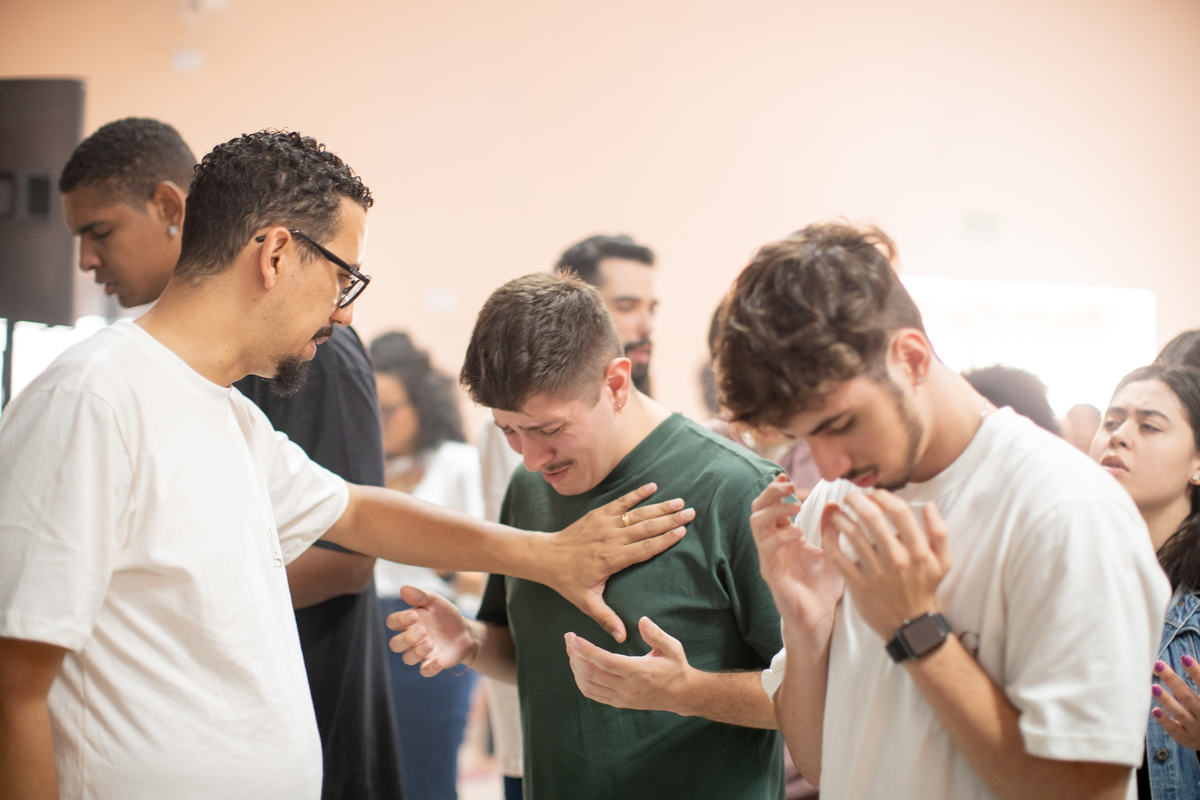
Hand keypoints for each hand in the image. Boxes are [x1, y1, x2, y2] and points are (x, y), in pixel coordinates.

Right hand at [386, 585, 476, 676]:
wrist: (465, 631)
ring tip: (430, 643)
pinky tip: (439, 660)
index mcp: (408, 622)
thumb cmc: (445, 615)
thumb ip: (420, 596)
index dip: (399, 620)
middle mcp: (411, 639)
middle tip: (423, 631)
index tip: (414, 615)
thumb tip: (403, 589)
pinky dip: (430, 668)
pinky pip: (425, 672)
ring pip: (407, 659)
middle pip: (395, 644)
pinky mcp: (433, 664)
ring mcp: (421, 653)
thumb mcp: (435, 601)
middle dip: (406, 639)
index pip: (392, 622)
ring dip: (417, 652)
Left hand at [544, 483, 693, 642]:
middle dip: (670, 519)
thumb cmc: (567, 581)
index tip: (682, 532)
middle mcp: (611, 538)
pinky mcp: (599, 514)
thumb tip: (623, 639)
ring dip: (660, 506)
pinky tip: (652, 486)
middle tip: (691, 513)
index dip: (664, 539)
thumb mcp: (586, 602)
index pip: (644, 548)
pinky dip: (637, 493)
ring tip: (679, 501)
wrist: (546, 556)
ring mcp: (605, 523)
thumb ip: (606, 618)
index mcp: (612, 559)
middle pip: (646, 527)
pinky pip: (621, 501)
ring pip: (637, 513)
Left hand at [564, 616, 691, 712]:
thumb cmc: (675, 667)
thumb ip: (656, 634)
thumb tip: (642, 620)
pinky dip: (580, 680)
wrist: (681, 695)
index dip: (587, 650)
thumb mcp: (672, 647)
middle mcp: (627, 688)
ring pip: (588, 685)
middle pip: (592, 674)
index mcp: (639, 672)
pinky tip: (578, 666)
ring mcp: (621, 698)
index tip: (574, 638)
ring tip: (572, 650)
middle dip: (575, 655)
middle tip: (569, 638)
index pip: (606, 662)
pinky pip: (592, 694)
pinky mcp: (618, 703)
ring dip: (575, 667)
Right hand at [750, 475, 843, 650]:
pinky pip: (766, 548)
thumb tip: (835, 504)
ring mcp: (768, 557)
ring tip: (795, 508)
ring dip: (774, 510)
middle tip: (789, 486)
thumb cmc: (823, 587)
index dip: (776, 489)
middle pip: (758, 508)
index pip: (771, 505)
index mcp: (784, 536)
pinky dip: (781, 536)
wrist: (820, 619)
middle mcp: (772, 544)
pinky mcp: (770, 572)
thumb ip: (831, 530)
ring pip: (756, 523)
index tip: (787, 476)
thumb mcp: (832, 552)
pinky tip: (798, 534)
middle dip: (771, 493)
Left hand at [820, 490, 950, 639]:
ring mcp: (875, 572)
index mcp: (917, 551)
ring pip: (852, 534)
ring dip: (840, 516)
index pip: (898, 511)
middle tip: (851, 496)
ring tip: (837, 510)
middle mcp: (896, 559)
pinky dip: (829, 538)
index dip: (883, 496)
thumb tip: (929, 505)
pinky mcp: (857, 584)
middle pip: (872, 517)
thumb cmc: (924, 588)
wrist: (908, 625)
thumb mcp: (942, 562)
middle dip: (857, 499)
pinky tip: (829, 528)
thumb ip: (939, 532)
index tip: (874, 494)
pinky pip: (837, 556)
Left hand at [1152, 656, 1199, 749]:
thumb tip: (1186, 658)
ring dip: (1166, 700)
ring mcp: (1195, 728)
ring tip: (1153, 686)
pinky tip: (1154, 710)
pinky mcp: (1185, 738)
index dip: (1196, 672)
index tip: (1184, 658)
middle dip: (1173, 680)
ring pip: (1180, 713)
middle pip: (1187, 697)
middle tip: (1158, 665)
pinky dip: (1165, 721)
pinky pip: (1174, 730)